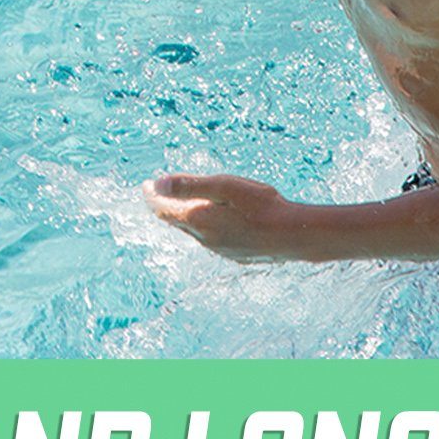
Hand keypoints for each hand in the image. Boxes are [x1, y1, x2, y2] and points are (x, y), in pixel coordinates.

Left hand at [145, 172, 298, 261]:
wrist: (293, 235)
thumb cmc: (261, 205)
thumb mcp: (224, 186)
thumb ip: (189, 185)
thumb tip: (157, 184)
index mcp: (199, 221)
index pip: (164, 210)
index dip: (152, 197)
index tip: (145, 186)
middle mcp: (205, 239)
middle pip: (177, 222)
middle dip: (165, 207)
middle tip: (157, 194)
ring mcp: (220, 249)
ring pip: (194, 232)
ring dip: (184, 218)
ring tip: (182, 205)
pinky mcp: (235, 254)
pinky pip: (210, 239)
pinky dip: (203, 226)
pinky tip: (213, 221)